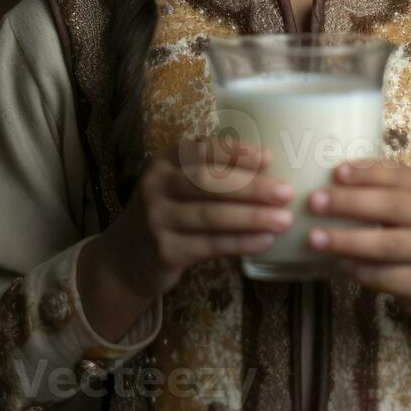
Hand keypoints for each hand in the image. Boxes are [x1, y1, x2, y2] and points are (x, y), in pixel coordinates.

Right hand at [97, 139, 295, 300]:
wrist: (125, 259)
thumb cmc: (169, 213)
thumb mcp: (178, 185)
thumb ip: (210, 173)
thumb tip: (269, 169)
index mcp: (165, 162)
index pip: (203, 150)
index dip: (236, 153)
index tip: (269, 157)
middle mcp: (157, 186)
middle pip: (208, 183)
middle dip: (250, 187)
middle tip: (285, 192)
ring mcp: (157, 220)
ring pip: (211, 216)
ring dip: (252, 218)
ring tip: (283, 220)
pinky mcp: (165, 251)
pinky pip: (210, 244)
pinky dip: (241, 242)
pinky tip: (264, 241)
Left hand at [306, 159, 410, 328]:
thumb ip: (381, 191)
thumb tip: (329, 182)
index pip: (396, 174)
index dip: (365, 173)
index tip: (335, 173)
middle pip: (390, 206)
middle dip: (349, 203)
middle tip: (314, 202)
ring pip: (387, 244)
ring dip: (347, 241)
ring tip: (315, 239)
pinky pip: (388, 276)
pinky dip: (360, 270)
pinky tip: (340, 264)